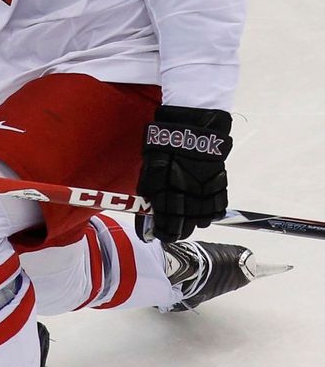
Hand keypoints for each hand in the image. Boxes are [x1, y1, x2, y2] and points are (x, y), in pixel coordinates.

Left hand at [135, 105, 231, 242]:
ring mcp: (205, 197)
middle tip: (172, 224)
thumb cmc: (165, 149)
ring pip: (202, 223)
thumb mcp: (149, 172)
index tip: (159, 232)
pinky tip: (203, 205)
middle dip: (176, 230)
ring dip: (193, 221)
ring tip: (188, 212)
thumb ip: (149, 195)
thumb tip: (147, 212)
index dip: (162, 234)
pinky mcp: (219, 189)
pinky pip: (217, 211)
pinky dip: (210, 212)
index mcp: (166, 199)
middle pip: (184, 231)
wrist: (191, 132)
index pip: (166, 230)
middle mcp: (187, 203)